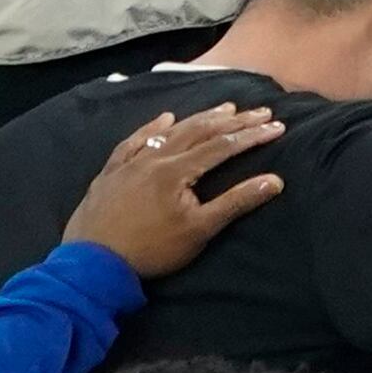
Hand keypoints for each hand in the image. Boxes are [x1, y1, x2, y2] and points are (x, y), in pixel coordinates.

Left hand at [59, 105, 286, 276]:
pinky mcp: (111, 173)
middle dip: (232, 120)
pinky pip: (133, 142)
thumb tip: (275, 180)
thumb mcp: (200, 230)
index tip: (278, 126)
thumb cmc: (152, 249)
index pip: (222, 146)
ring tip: (222, 108)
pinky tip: (163, 119)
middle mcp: (154, 159)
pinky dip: (151, 128)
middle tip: (259, 110)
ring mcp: (129, 163)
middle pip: (198, 132)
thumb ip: (236, 202)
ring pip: (169, 132)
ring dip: (198, 118)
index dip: (252, 135)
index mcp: (176, 171)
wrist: (93, 264)